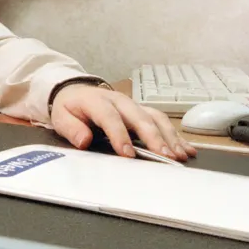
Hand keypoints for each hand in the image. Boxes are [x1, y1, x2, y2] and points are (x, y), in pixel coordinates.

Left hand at [51, 84, 196, 161]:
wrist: (76, 92)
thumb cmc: (71, 108)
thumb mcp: (62, 117)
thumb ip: (72, 129)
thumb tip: (84, 140)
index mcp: (98, 101)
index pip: (110, 118)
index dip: (120, 135)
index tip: (127, 154)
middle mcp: (120, 101)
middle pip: (140, 117)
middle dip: (153, 137)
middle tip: (164, 156)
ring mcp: (134, 105)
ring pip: (155, 118)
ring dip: (169, 137)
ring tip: (179, 155)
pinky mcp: (143, 111)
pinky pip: (162, 121)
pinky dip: (175, 135)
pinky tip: (186, 149)